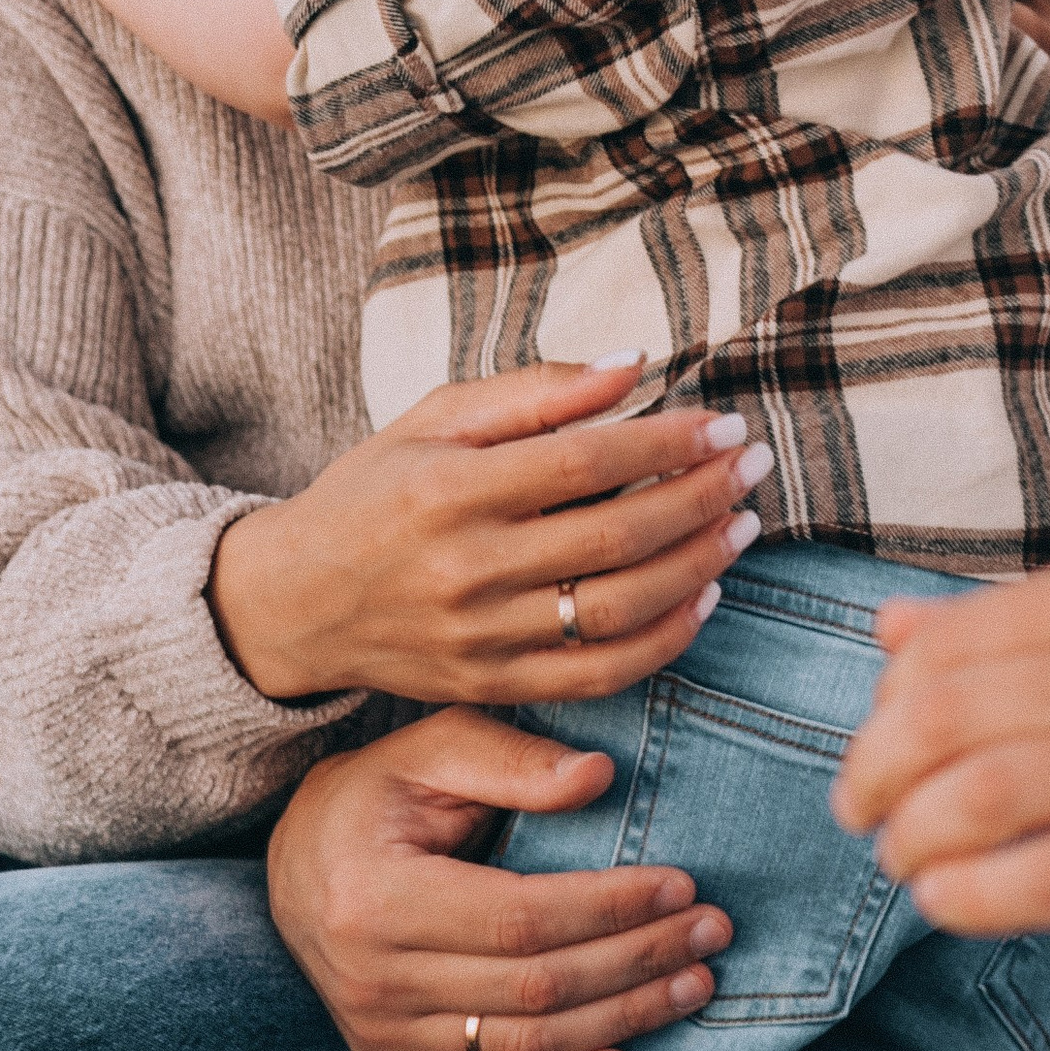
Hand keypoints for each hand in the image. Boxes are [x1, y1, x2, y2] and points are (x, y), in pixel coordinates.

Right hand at [209, 353, 772, 707]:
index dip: (666, 442)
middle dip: (700, 497)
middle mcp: (465, 568)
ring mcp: (479, 637)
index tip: (723, 423)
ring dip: (696, 567)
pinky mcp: (491, 685)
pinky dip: (662, 641)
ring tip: (742, 525)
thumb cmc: (374, 488)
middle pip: (613, 537)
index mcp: (449, 488)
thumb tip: (635, 365)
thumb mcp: (434, 418)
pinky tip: (703, 599)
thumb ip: (536, 390)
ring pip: (616, 611)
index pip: (584, 461)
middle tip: (753, 465)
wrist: (297, 600)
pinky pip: (597, 675)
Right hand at [268, 709, 733, 1050]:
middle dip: (636, 960)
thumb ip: (508, 757)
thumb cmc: (373, 795)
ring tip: (693, 984)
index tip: (683, 885)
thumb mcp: (426, 749)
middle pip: (534, 987)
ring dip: (622, 1021)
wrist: (293, 867)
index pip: (521, 917)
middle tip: (712, 933)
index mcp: (378, 897)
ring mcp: (381, 1037)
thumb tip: (599, 777)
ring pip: (524, 1046)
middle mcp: (374, 981)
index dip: (609, 907)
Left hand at [832, 554, 1049, 938]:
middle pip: (946, 712)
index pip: (953, 639)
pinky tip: (950, 904)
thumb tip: (890, 631)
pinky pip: (1047, 878)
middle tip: (858, 811)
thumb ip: (1028, 624)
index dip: (890, 700)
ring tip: (902, 861)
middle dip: (875, 770)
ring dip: (914, 837)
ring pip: (982, 794)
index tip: (880, 744)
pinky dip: (975, 896)